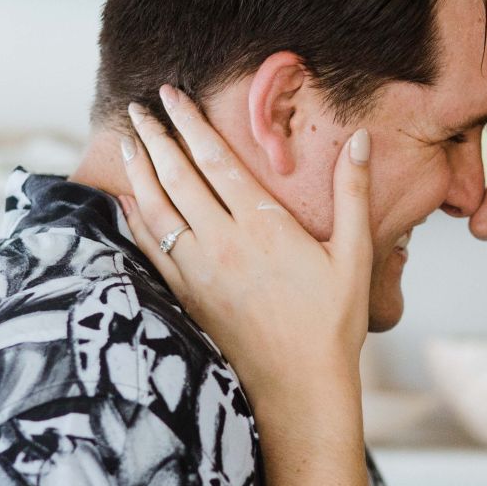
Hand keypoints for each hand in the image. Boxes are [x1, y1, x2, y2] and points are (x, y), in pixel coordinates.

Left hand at [117, 85, 373, 416]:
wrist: (299, 389)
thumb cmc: (332, 324)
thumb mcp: (354, 255)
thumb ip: (354, 194)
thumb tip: (361, 140)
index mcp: (264, 226)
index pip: (217, 160)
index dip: (191, 124)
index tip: (172, 96)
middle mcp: (224, 243)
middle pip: (179, 177)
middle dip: (156, 137)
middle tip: (139, 107)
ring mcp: (200, 271)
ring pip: (158, 209)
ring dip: (140, 171)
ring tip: (128, 141)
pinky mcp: (188, 297)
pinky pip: (151, 250)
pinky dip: (135, 221)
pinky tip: (125, 203)